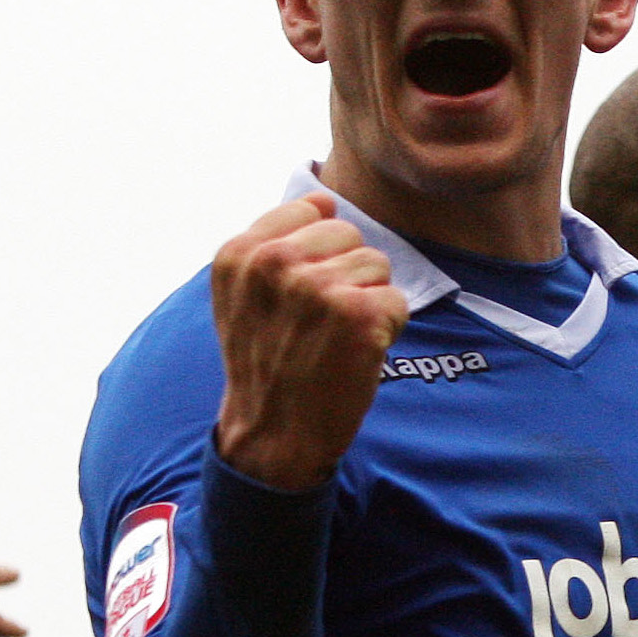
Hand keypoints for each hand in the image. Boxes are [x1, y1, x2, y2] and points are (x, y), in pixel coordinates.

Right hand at [211, 193, 410, 490]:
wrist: (273, 436)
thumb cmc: (266, 363)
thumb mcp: (243, 296)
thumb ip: (272, 243)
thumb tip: (325, 200)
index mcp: (239, 252)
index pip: (312, 209)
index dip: (318, 251)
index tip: (299, 295)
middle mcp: (274, 263)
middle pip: (348, 235)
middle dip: (345, 274)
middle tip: (319, 323)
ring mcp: (316, 287)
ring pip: (377, 266)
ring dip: (367, 302)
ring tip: (334, 339)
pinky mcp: (358, 314)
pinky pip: (397, 300)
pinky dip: (386, 329)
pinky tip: (355, 354)